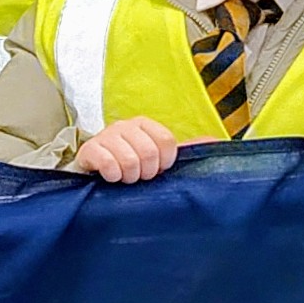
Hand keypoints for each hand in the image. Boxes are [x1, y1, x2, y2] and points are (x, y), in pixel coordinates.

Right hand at [71, 116, 185, 183]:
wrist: (93, 170)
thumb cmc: (129, 164)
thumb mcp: (156, 155)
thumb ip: (183, 149)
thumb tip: (214, 141)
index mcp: (144, 124)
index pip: (166, 141)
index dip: (165, 162)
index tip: (158, 170)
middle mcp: (125, 126)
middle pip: (149, 152)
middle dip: (147, 172)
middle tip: (140, 177)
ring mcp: (106, 136)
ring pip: (130, 160)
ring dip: (130, 177)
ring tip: (126, 178)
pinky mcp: (89, 149)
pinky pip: (108, 164)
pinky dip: (113, 176)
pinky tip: (111, 177)